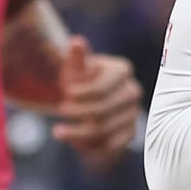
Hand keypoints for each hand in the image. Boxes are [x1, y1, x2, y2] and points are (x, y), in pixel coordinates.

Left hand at [53, 37, 141, 163]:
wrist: (86, 96)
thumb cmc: (79, 77)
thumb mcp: (75, 66)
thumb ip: (76, 57)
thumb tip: (77, 42)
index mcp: (123, 70)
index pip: (102, 88)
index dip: (81, 94)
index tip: (65, 94)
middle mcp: (133, 92)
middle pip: (103, 111)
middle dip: (77, 114)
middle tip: (58, 111)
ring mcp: (133, 114)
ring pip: (104, 131)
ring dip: (78, 134)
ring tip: (58, 132)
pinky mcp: (129, 133)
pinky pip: (111, 146)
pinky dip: (91, 147)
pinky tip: (74, 143)